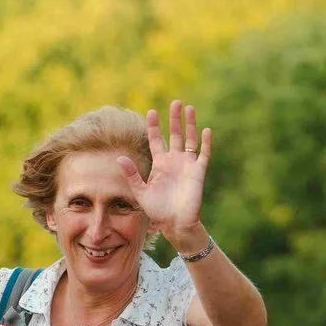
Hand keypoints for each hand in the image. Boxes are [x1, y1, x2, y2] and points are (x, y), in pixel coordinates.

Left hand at [122, 100, 211, 242]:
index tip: (151, 112)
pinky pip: (203, 154)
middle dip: (174, 119)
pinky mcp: (198, 172)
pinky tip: (206, 130)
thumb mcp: (141, 191)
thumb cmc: (157, 210)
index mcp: (160, 164)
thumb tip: (119, 158)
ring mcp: (187, 165)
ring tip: (189, 108)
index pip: (157, 140)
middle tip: (176, 102)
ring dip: (190, 124)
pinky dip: (205, 142)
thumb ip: (132, 175)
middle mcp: (174, 161)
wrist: (175, 223)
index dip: (154, 126)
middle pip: (175, 134)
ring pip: (190, 139)